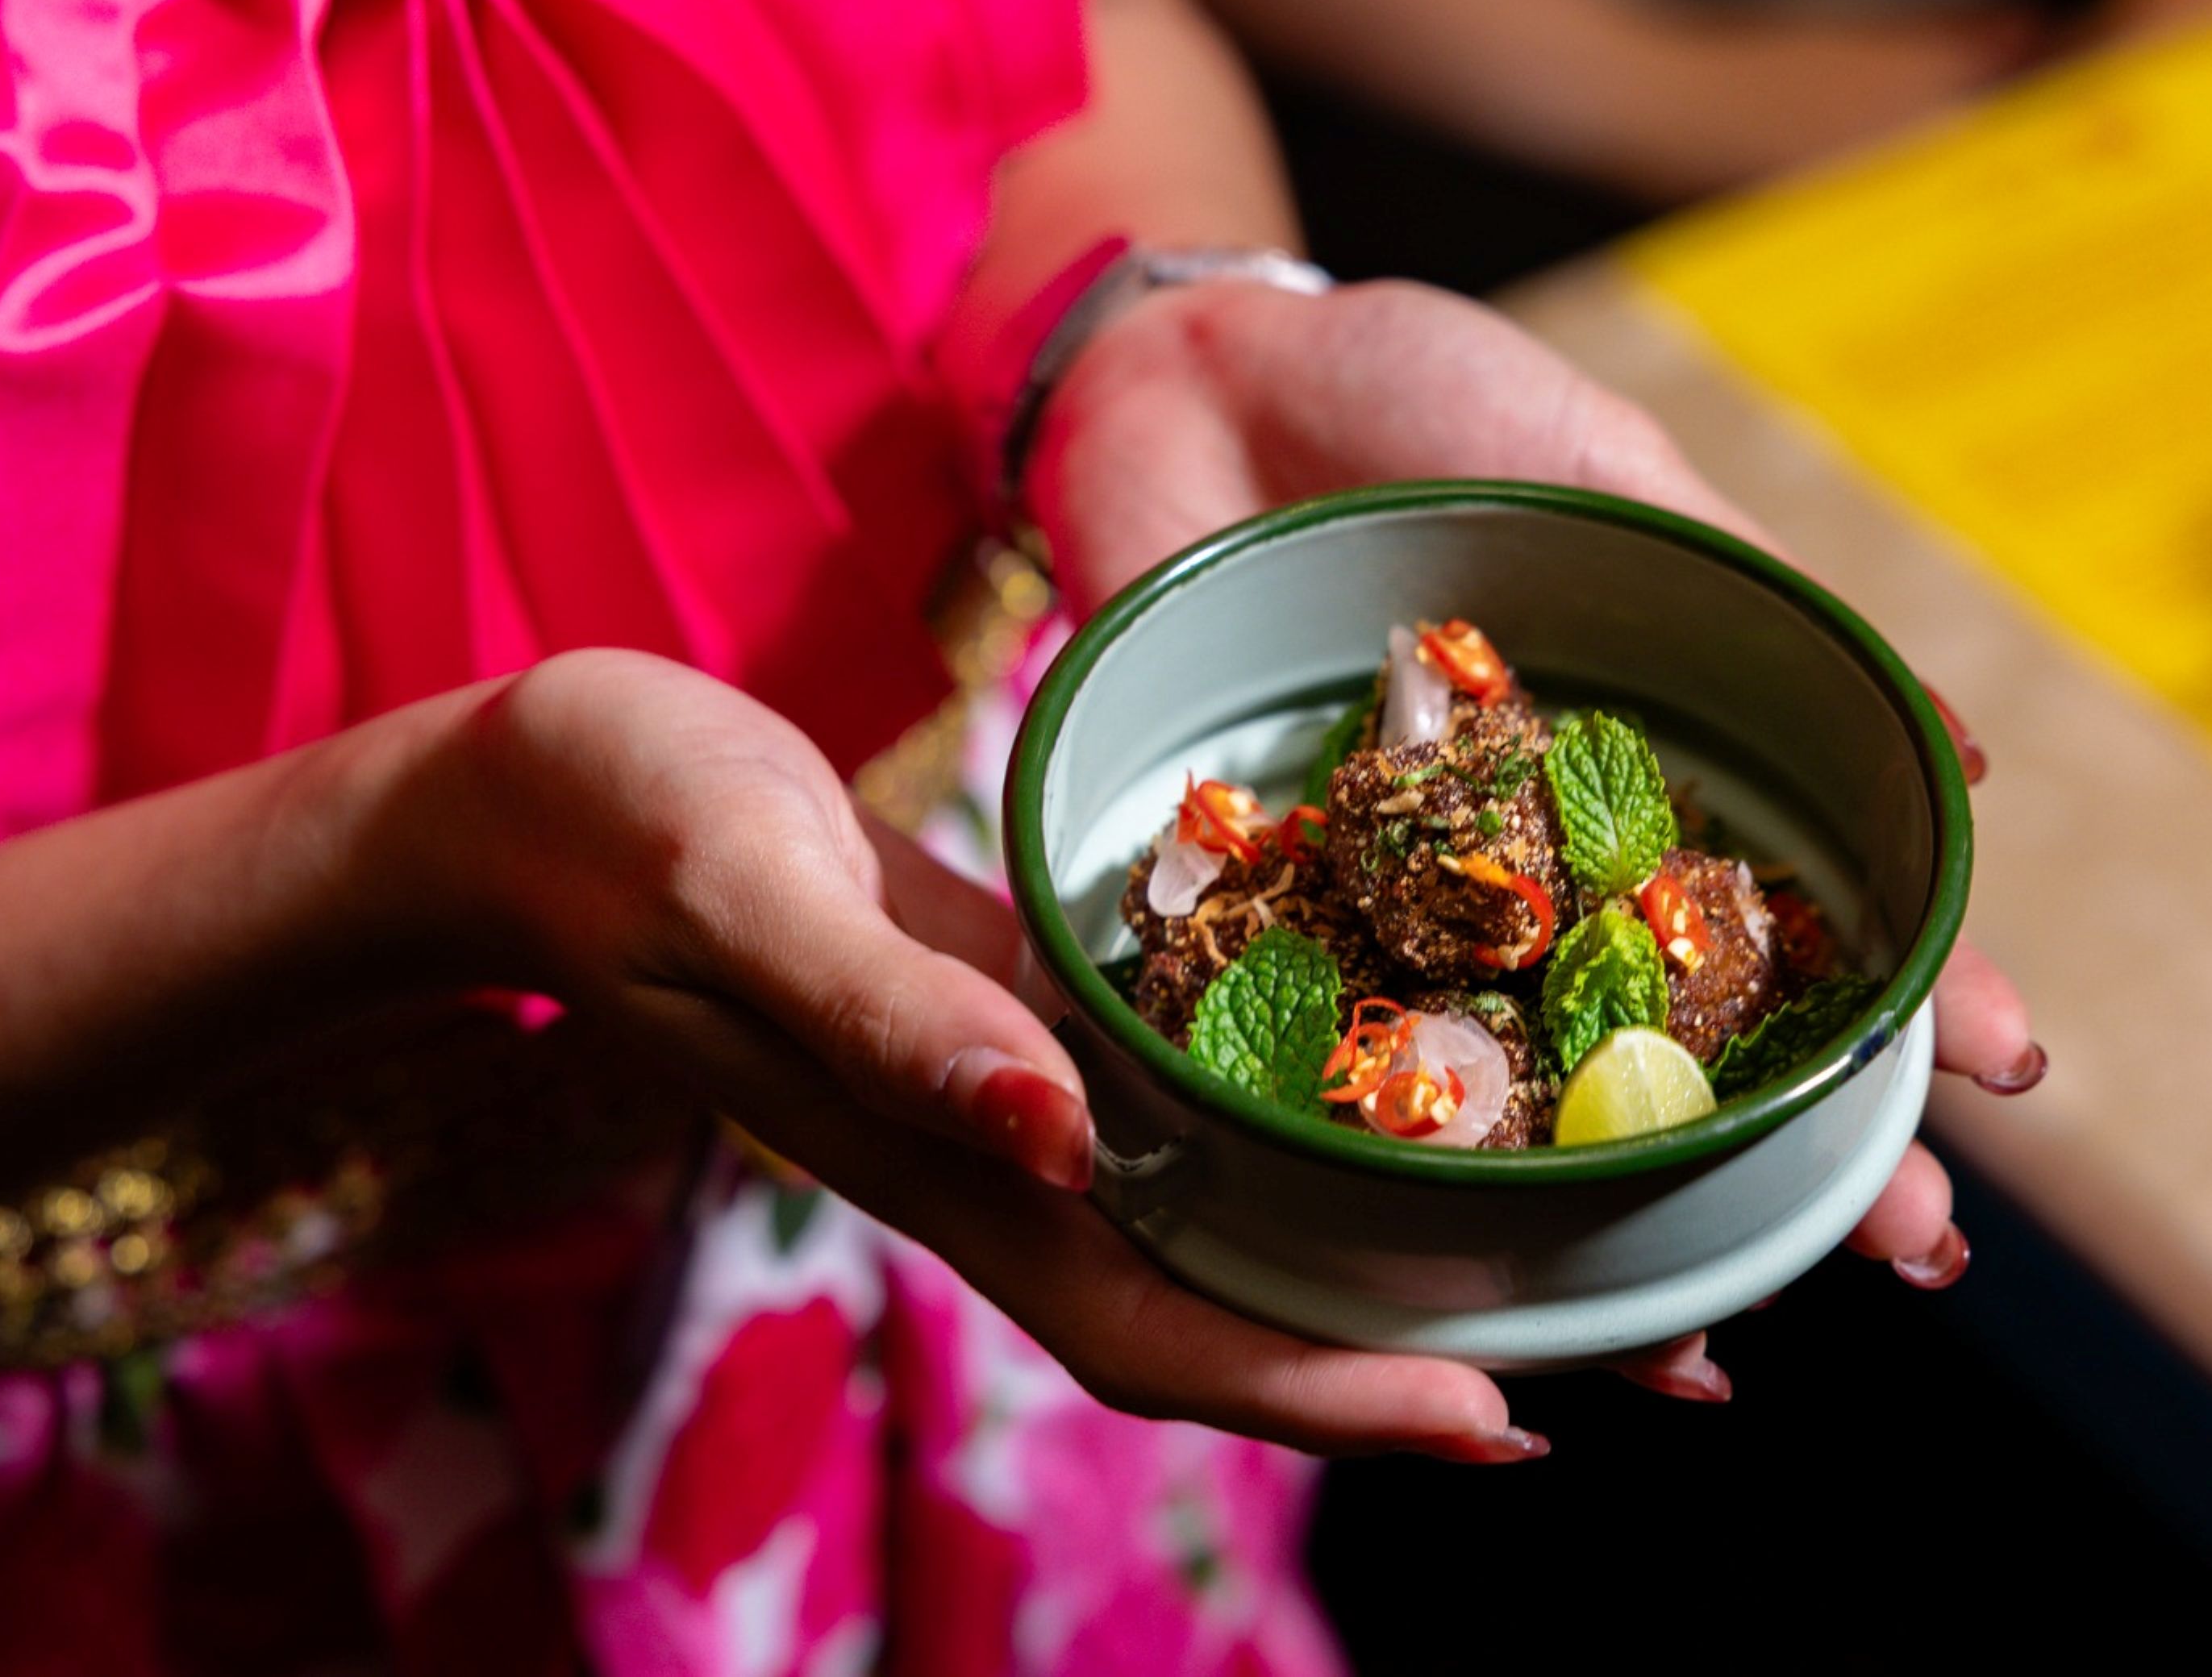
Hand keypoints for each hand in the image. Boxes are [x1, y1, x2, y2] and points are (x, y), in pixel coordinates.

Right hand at [402, 649, 1533, 1457]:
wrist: (541, 794)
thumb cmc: (622, 823)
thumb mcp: (743, 890)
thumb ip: (886, 1016)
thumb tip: (1047, 1125)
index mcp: (955, 1164)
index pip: (1167, 1331)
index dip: (1332, 1397)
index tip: (1512, 1417)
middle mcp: (1016, 1161)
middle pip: (1253, 1315)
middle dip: (1447, 1358)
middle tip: (1669, 1355)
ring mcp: (1029, 1099)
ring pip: (1250, 1226)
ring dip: (1421, 1260)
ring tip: (1615, 1257)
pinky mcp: (1036, 1014)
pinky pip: (1210, 1112)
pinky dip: (1334, 1134)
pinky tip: (1441, 1092)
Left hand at [1028, 278, 2043, 1397]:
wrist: (1179, 374)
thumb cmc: (1409, 395)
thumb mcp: (1600, 469)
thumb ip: (1750, 600)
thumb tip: (1967, 759)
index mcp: (1635, 759)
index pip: (1795, 896)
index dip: (1902, 986)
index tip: (2000, 1070)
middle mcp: (1530, 856)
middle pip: (1681, 1027)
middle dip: (1798, 1142)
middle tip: (1905, 1247)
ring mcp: (1396, 894)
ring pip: (1521, 1079)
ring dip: (1620, 1200)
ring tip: (1718, 1315)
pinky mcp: (1255, 901)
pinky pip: (1326, 1042)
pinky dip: (1380, 1143)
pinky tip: (1459, 1254)